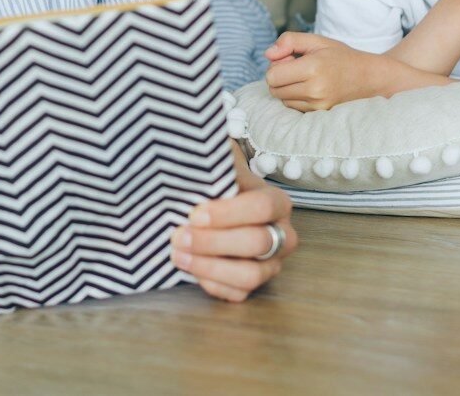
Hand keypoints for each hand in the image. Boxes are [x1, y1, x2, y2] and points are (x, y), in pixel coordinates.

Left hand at [170, 146, 296, 301]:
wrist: (216, 197)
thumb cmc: (219, 180)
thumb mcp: (221, 165)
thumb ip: (215, 166)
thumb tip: (196, 166)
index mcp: (277, 202)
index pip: (262, 208)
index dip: (228, 213)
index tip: (195, 213)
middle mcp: (282, 236)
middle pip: (256, 243)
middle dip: (213, 241)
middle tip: (179, 235)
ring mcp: (270, 264)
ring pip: (249, 276)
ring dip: (209, 266)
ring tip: (178, 254)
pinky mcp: (253, 285)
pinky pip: (237, 294)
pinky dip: (211, 283)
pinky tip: (188, 267)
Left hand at [263, 31, 389, 110]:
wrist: (368, 78)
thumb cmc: (340, 56)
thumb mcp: (316, 40)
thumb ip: (289, 41)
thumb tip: (267, 54)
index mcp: (313, 68)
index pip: (272, 76)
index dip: (276, 65)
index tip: (290, 58)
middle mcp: (315, 90)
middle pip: (274, 89)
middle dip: (279, 76)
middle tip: (297, 66)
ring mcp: (318, 105)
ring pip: (282, 99)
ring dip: (287, 88)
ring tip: (305, 77)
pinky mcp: (320, 114)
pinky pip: (294, 107)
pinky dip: (296, 97)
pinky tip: (310, 87)